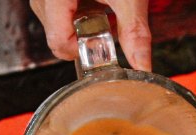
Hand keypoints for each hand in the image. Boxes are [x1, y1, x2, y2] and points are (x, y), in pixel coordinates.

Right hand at [30, 0, 151, 70]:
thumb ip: (134, 32)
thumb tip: (142, 66)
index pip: (59, 43)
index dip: (82, 49)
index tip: (101, 41)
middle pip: (56, 36)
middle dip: (83, 35)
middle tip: (105, 17)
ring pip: (54, 24)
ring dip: (79, 22)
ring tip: (99, 3)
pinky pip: (53, 9)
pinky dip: (75, 9)